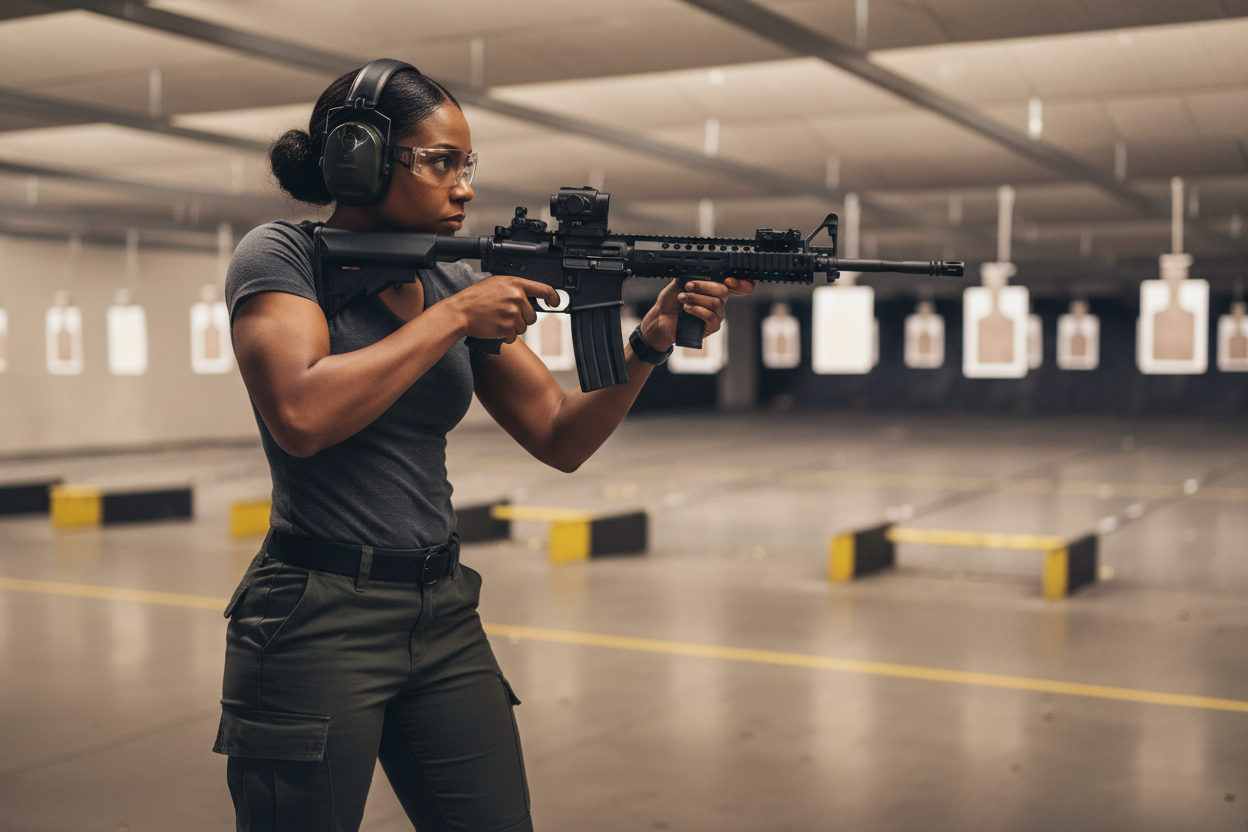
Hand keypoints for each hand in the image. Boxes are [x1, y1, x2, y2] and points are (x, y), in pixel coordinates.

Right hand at [450, 275, 559, 342]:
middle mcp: (517, 297)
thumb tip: (531, 296)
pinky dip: (506, 336)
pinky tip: (495, 328)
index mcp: (515, 284)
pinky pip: (514, 336)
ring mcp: (513, 313)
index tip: (555, 302)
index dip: (553, 297)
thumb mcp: (497, 284)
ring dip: (513, 328)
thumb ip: (515, 288)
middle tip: (505, 315)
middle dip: (522, 318)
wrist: (460, 312)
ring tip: (497, 320)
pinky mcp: (508, 327)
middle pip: (532, 315)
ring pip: (524, 327)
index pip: (543, 290)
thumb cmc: (475, 298)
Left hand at [640, 277, 756, 348]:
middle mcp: (717, 302)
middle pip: (723, 291)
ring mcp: (716, 315)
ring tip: (682, 298)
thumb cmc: (670, 302)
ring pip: (715, 303)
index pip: (727, 283)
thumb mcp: (677, 284)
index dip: (735, 281)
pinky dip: (698, 310)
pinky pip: (710, 316)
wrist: (661, 318)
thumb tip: (693, 269)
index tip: (727, 279)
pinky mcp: (711, 327)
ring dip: (696, 298)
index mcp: (712, 290)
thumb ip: (688, 276)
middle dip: (704, 286)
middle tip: (688, 286)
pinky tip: (687, 308)